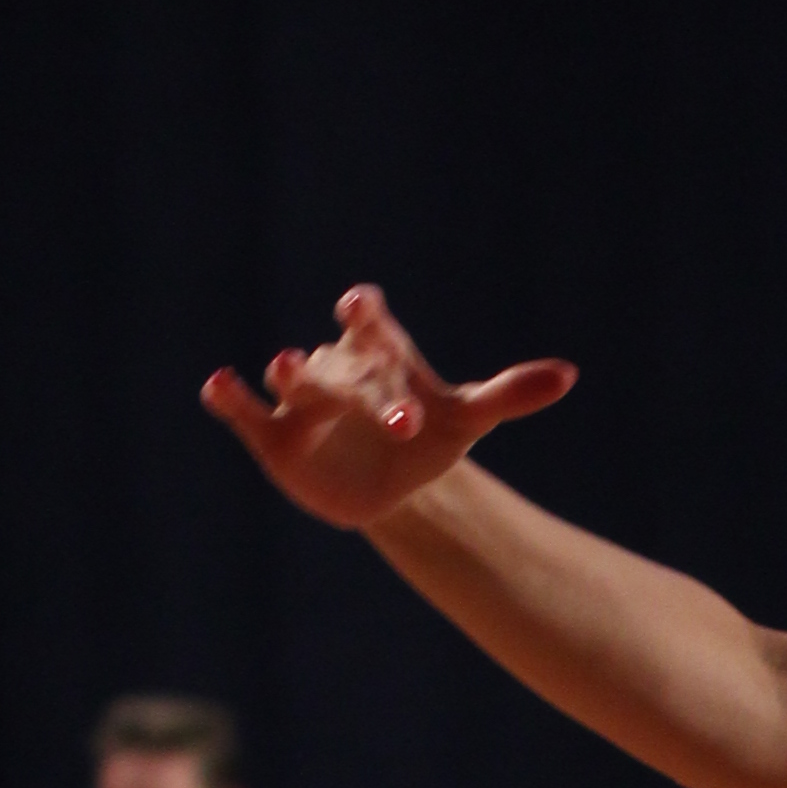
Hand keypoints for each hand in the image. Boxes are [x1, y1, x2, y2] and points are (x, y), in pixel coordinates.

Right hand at [202, 283, 575, 526]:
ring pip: (294, 379)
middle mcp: (338, 369)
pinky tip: (217, 386)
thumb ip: (510, 394)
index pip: (370, 324)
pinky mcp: (273, 434)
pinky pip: (243, 408)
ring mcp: (302, 400)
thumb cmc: (427, 434)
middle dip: (363, 389)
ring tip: (285, 366)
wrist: (390, 482)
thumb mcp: (467, 416)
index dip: (365, 313)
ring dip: (289, 372)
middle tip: (395, 417)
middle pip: (344, 369)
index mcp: (379, 354)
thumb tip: (570, 374)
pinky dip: (229, 396)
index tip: (362, 305)